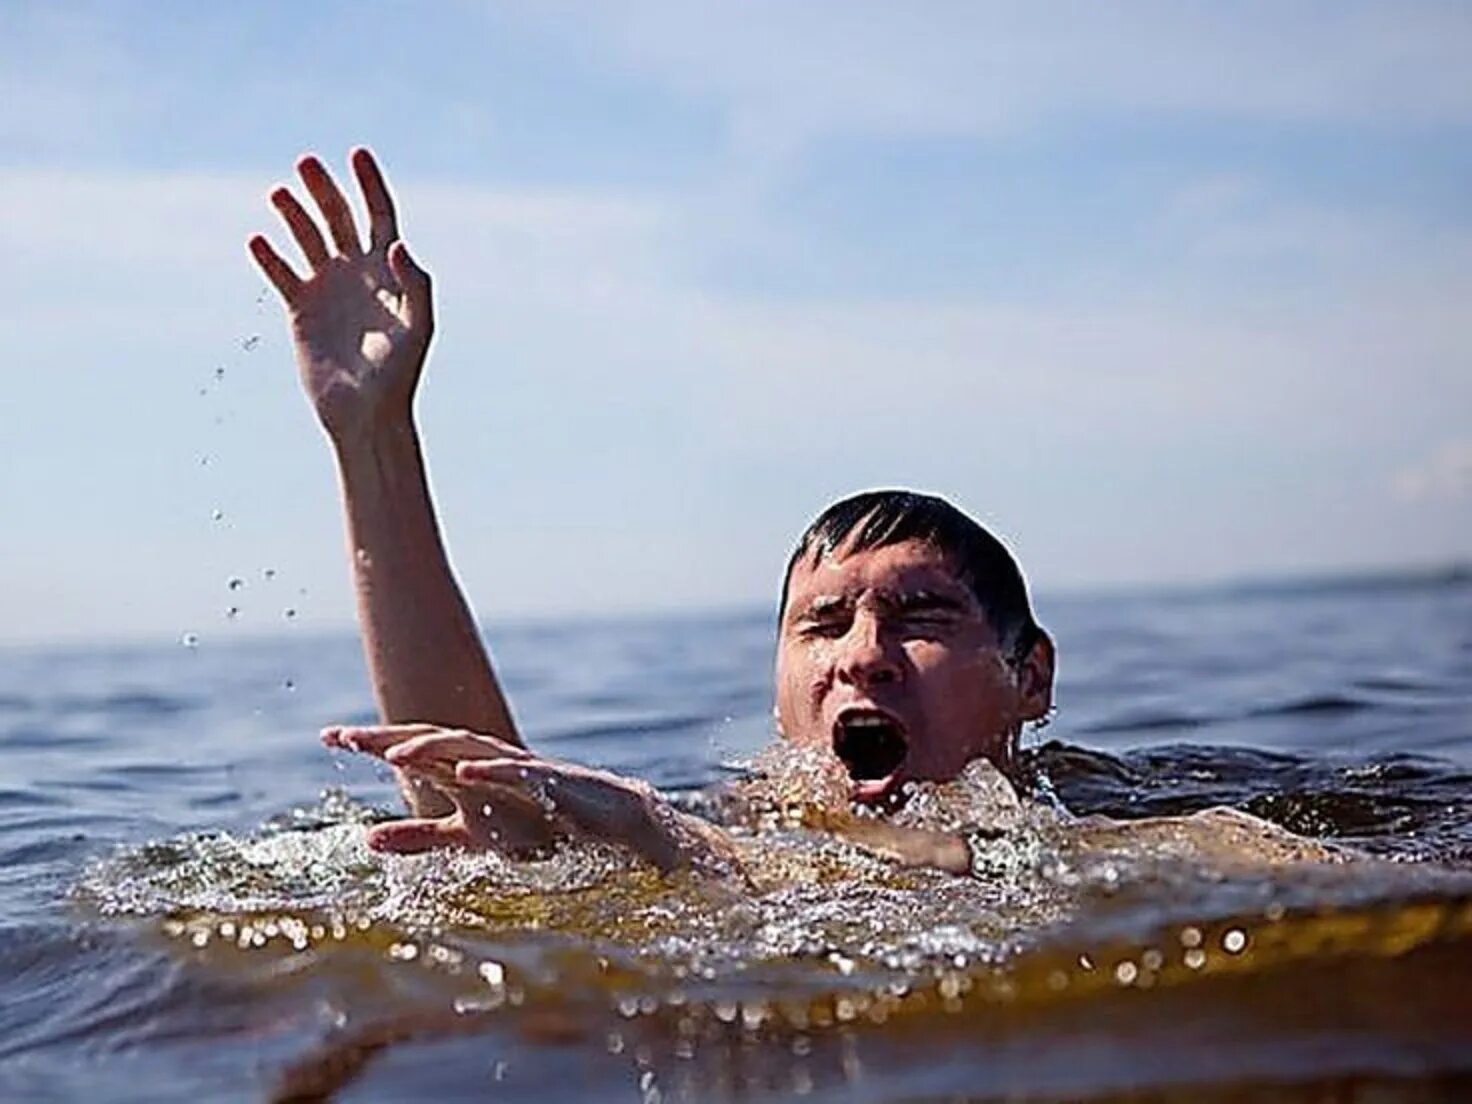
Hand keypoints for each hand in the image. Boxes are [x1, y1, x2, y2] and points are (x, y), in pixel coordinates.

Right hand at [248, 148, 430, 440]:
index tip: (357, 153)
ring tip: (278, 192)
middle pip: (339, 219)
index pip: (380, 216)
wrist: (367, 412)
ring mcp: (329, 289)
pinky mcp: (302, 310)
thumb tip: (398, 245)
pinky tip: (258, 240)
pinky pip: (282, 274)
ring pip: (308, 239)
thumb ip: (415, 285)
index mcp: (390, 272)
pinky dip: (270, 257)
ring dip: (294, 214)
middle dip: (324, 189)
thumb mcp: (417, 328)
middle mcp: (358, 273)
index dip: (369, 184)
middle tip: (306, 161)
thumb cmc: (399, 373)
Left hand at [322, 724, 739, 874]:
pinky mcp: (550, 782)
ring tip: (395, 752)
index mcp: (465, 770)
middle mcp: (487, 761)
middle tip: (345, 736)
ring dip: (432, 749)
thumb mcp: (469, 837)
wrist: (609, 826)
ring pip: (469, 750)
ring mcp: (518, 767)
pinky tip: (466, 773)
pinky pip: (517, 774)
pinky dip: (492, 771)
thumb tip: (367, 838)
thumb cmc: (537, 825)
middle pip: (431, 741)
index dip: (372, 742)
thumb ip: (422, 836)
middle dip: (388, 737)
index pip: (411, 749)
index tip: (328, 737)